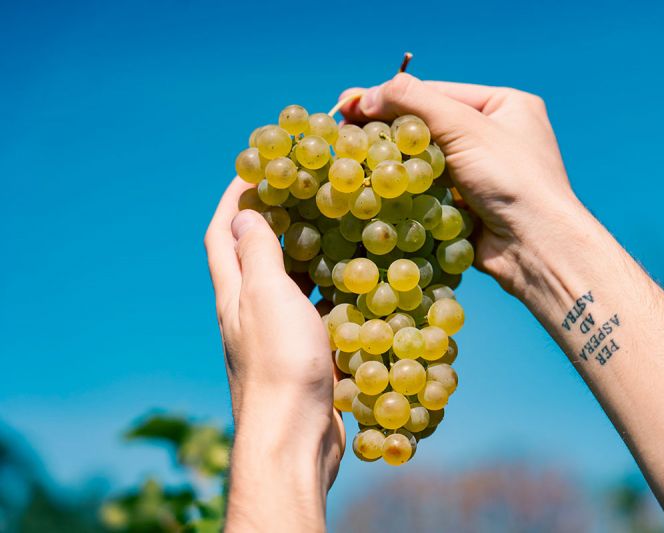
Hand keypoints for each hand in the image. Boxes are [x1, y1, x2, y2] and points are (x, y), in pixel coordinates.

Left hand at [204, 178, 343, 530]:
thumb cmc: (280, 363)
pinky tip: (354, 288)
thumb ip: (258, 254)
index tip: (257, 165)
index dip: (233, 196)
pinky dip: (329, 294)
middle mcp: (249, 314)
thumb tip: (243, 211)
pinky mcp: (301, 360)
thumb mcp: (268, 297)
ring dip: (306, 257)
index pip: (222, 234)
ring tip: (336, 231)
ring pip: (289, 286)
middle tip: (308, 193)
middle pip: (255, 257)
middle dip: (274, 221)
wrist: (294, 438)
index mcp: (235, 295)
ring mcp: (275, 338)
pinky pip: (314, 314)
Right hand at [341, 74, 582, 300]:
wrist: (536, 246)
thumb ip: (414, 102)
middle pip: (428, 126)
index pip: (435, 93)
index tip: (348, 103)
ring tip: (352, 159)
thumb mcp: (464, 126)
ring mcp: (481, 173)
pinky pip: (428, 190)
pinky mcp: (468, 205)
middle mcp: (495, 136)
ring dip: (393, 161)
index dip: (390, 97)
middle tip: (343, 130)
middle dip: (388, 129)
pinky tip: (375, 187)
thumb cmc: (512, 178)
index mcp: (504, 105)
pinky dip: (404, 188)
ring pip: (425, 160)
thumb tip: (365, 96)